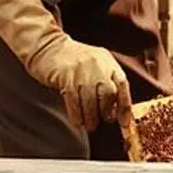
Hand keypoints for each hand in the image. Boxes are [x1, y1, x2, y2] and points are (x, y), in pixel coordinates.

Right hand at [0, 0, 131, 131]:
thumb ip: (106, 81)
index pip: (122, 85)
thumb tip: (115, 110)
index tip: (124, 121)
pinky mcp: (65, 76)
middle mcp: (97, 64)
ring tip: (89, 125)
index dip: (124, 106)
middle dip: (106, 112)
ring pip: (91, 100)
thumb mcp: (95, 64)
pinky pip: (73, 101)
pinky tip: (77, 122)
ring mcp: (81, 70)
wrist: (48, 47)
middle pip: (107, 93)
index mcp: (107, 61)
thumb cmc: (73, 60)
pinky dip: (76, 114)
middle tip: (102, 120)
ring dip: (91, 117)